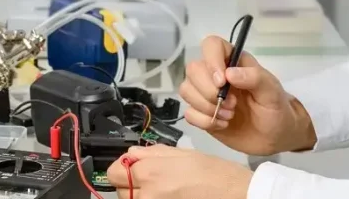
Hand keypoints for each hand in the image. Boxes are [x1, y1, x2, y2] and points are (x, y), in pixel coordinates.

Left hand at [107, 145, 252, 198]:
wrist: (235, 194)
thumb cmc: (215, 173)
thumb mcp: (183, 153)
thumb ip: (152, 153)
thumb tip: (132, 153)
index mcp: (150, 172)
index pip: (113, 172)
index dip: (123, 167)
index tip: (132, 167)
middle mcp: (147, 194)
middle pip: (120, 190)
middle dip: (130, 184)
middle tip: (151, 179)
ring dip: (140, 195)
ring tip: (163, 189)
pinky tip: (169, 196)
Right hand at [179, 36, 315, 155]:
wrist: (274, 136)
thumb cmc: (275, 108)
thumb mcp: (272, 91)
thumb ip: (255, 78)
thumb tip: (229, 73)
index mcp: (233, 61)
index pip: (211, 45)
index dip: (211, 61)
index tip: (222, 82)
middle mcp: (215, 73)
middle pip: (193, 69)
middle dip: (209, 91)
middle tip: (232, 105)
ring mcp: (206, 93)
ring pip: (186, 90)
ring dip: (206, 107)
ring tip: (229, 116)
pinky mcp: (202, 113)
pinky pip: (188, 113)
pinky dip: (204, 121)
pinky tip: (222, 124)